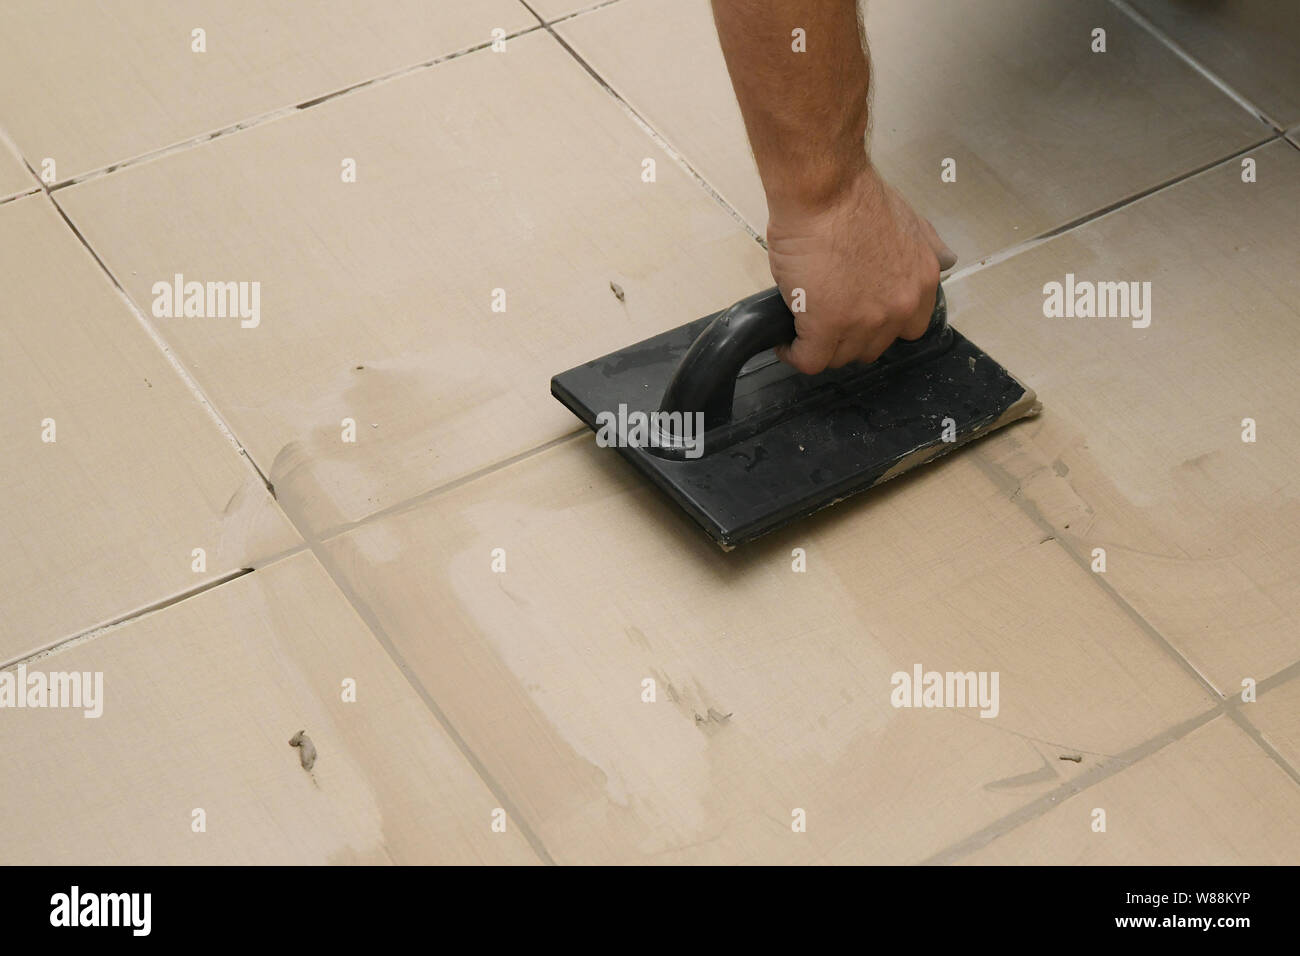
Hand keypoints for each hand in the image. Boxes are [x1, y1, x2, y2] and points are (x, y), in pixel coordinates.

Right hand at [765, 165, 956, 373]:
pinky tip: (786, 341)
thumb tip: (945, 260)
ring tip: (802, 327)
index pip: (908, 330)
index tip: (860, 316)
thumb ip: (927, 249)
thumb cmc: (854, 197)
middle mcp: (899, 307)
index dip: (880, 325)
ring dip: (820, 346)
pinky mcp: (826, 326)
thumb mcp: (912, 222)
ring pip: (839, 358)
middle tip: (826, 317)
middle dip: (849, 337)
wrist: (823, 191)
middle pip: (871, 348)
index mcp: (921, 284)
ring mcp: (864, 321)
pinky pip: (809, 360)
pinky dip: (794, 354)